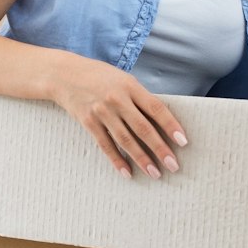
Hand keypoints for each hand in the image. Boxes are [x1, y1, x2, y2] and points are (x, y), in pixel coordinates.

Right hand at [48, 60, 186, 179]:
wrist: (64, 74)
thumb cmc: (99, 76)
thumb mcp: (123, 79)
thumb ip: (140, 98)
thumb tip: (161, 121)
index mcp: (130, 86)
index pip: (156, 108)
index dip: (170, 125)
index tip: (183, 141)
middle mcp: (116, 99)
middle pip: (143, 128)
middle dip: (160, 148)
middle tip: (174, 165)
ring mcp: (101, 111)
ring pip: (126, 140)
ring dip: (142, 159)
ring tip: (155, 173)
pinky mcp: (88, 122)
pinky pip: (105, 145)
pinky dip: (117, 160)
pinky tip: (127, 173)